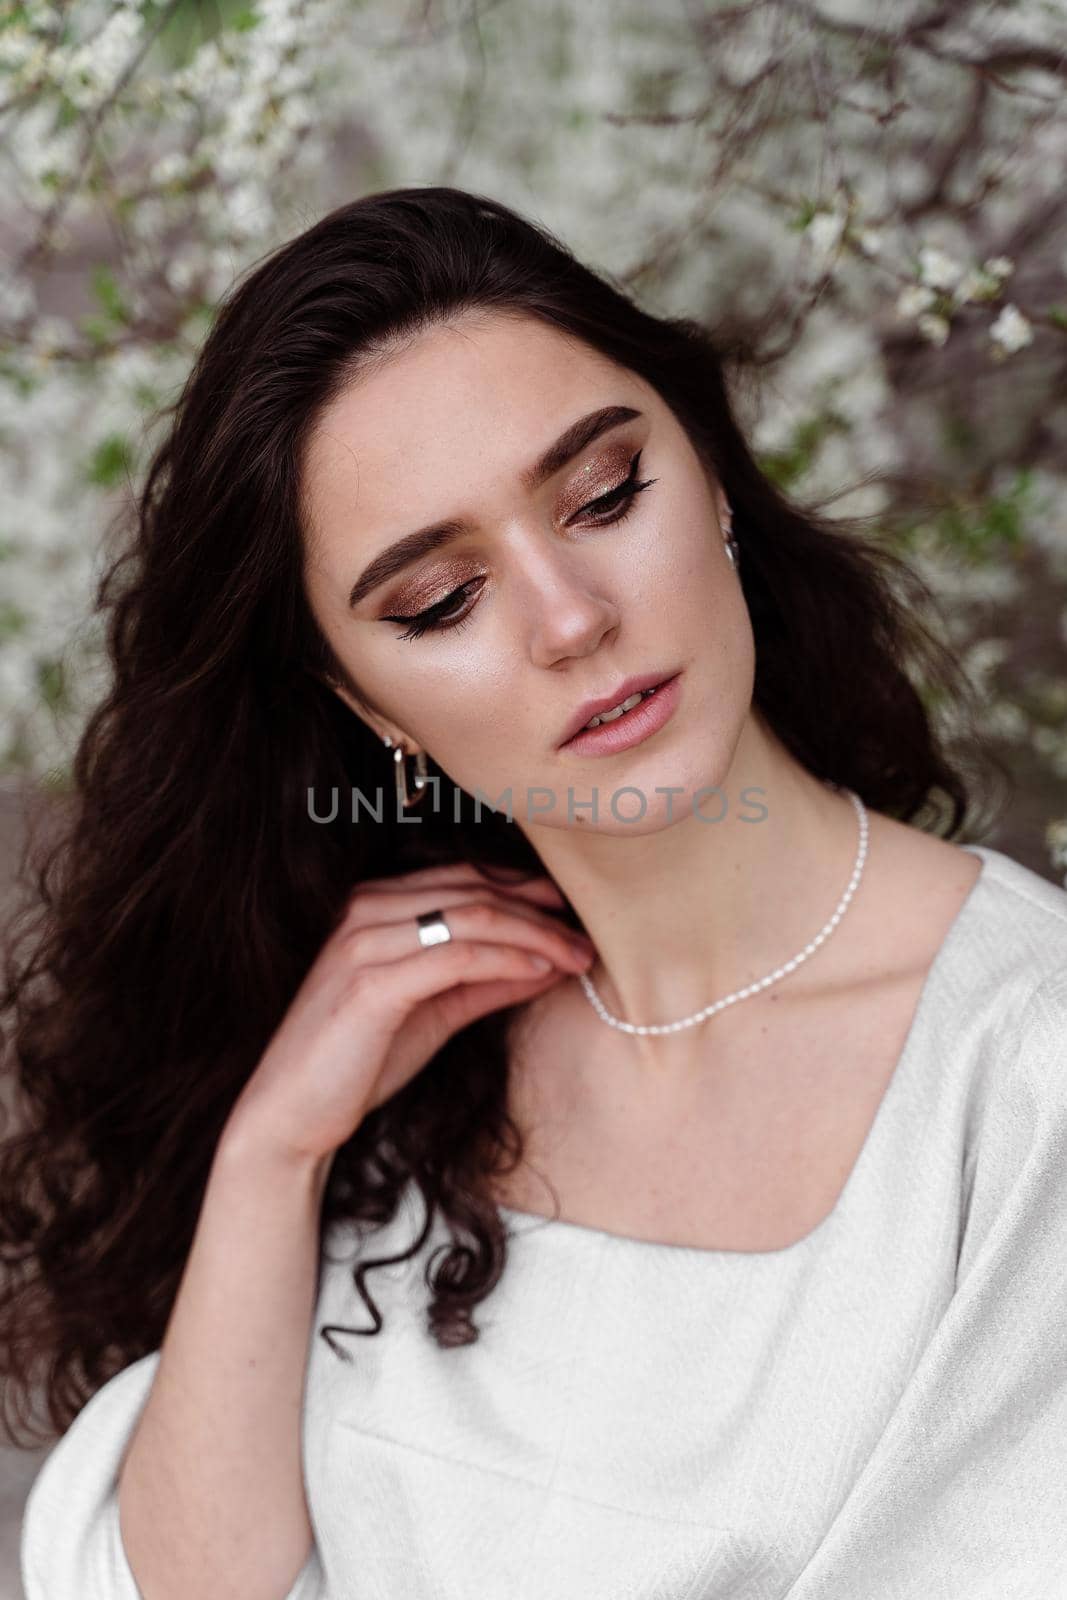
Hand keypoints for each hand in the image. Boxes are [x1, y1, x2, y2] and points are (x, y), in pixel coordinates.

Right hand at [225, 863, 593, 1164]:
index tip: (572, 914)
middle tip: (588, 938)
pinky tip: (541, 974)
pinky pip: (457, 957)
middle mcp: (366, 910)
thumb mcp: (434, 1013)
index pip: (464, 879)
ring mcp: (364, 941)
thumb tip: (548, 965)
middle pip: (474, 891)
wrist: (291, 1114)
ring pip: (472, 916)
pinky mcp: (371, 982)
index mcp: (374, 906)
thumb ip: (485, 983)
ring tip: (578, 957)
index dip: (525, 891)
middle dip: (540, 913)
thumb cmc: (357, 1063)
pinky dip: (507, 961)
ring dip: (535, 935)